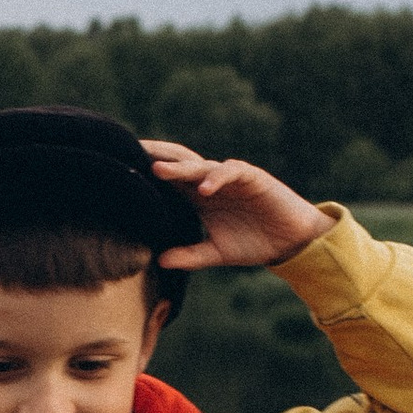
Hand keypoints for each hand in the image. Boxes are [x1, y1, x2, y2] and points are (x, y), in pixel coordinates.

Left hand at [141, 142, 335, 272]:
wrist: (292, 241)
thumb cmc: (254, 242)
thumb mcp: (216, 253)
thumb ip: (190, 255)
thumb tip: (159, 261)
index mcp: (198, 197)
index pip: (169, 180)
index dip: (147, 174)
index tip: (120, 170)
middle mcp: (210, 182)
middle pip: (179, 163)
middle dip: (156, 156)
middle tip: (130, 152)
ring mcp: (230, 177)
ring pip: (201, 165)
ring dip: (180, 167)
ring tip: (158, 169)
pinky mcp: (253, 177)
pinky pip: (232, 172)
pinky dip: (217, 178)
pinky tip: (204, 188)